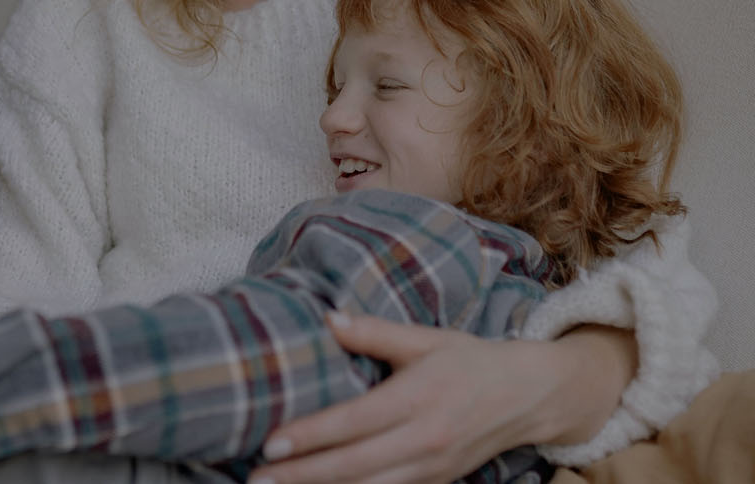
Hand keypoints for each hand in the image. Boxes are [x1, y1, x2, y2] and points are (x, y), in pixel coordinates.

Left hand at [250, 314, 567, 483]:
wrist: (530, 396)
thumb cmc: (470, 360)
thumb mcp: (426, 338)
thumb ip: (375, 332)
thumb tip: (328, 319)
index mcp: (419, 397)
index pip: (354, 422)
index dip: (311, 435)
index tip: (272, 441)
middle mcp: (425, 439)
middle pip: (354, 465)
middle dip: (303, 475)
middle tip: (257, 478)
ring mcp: (432, 467)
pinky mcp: (436, 482)